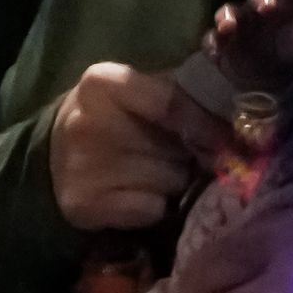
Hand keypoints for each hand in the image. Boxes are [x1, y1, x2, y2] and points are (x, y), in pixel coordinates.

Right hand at [50, 63, 231, 230]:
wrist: (52, 157)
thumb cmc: (111, 118)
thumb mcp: (135, 91)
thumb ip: (180, 92)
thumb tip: (240, 112)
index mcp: (102, 84)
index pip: (172, 103)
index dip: (207, 124)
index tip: (230, 138)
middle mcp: (87, 122)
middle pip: (174, 147)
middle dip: (185, 154)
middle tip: (174, 154)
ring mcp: (82, 165)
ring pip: (169, 180)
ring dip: (173, 181)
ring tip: (153, 173)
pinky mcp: (83, 203)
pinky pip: (152, 208)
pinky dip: (154, 206)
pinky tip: (137, 196)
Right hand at [202, 0, 292, 91]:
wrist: (263, 78)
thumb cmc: (288, 51)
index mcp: (285, 6)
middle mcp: (259, 10)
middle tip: (266, 7)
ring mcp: (237, 24)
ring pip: (229, 12)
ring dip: (227, 17)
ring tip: (227, 26)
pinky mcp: (219, 42)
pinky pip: (211, 39)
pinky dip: (212, 44)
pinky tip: (215, 51)